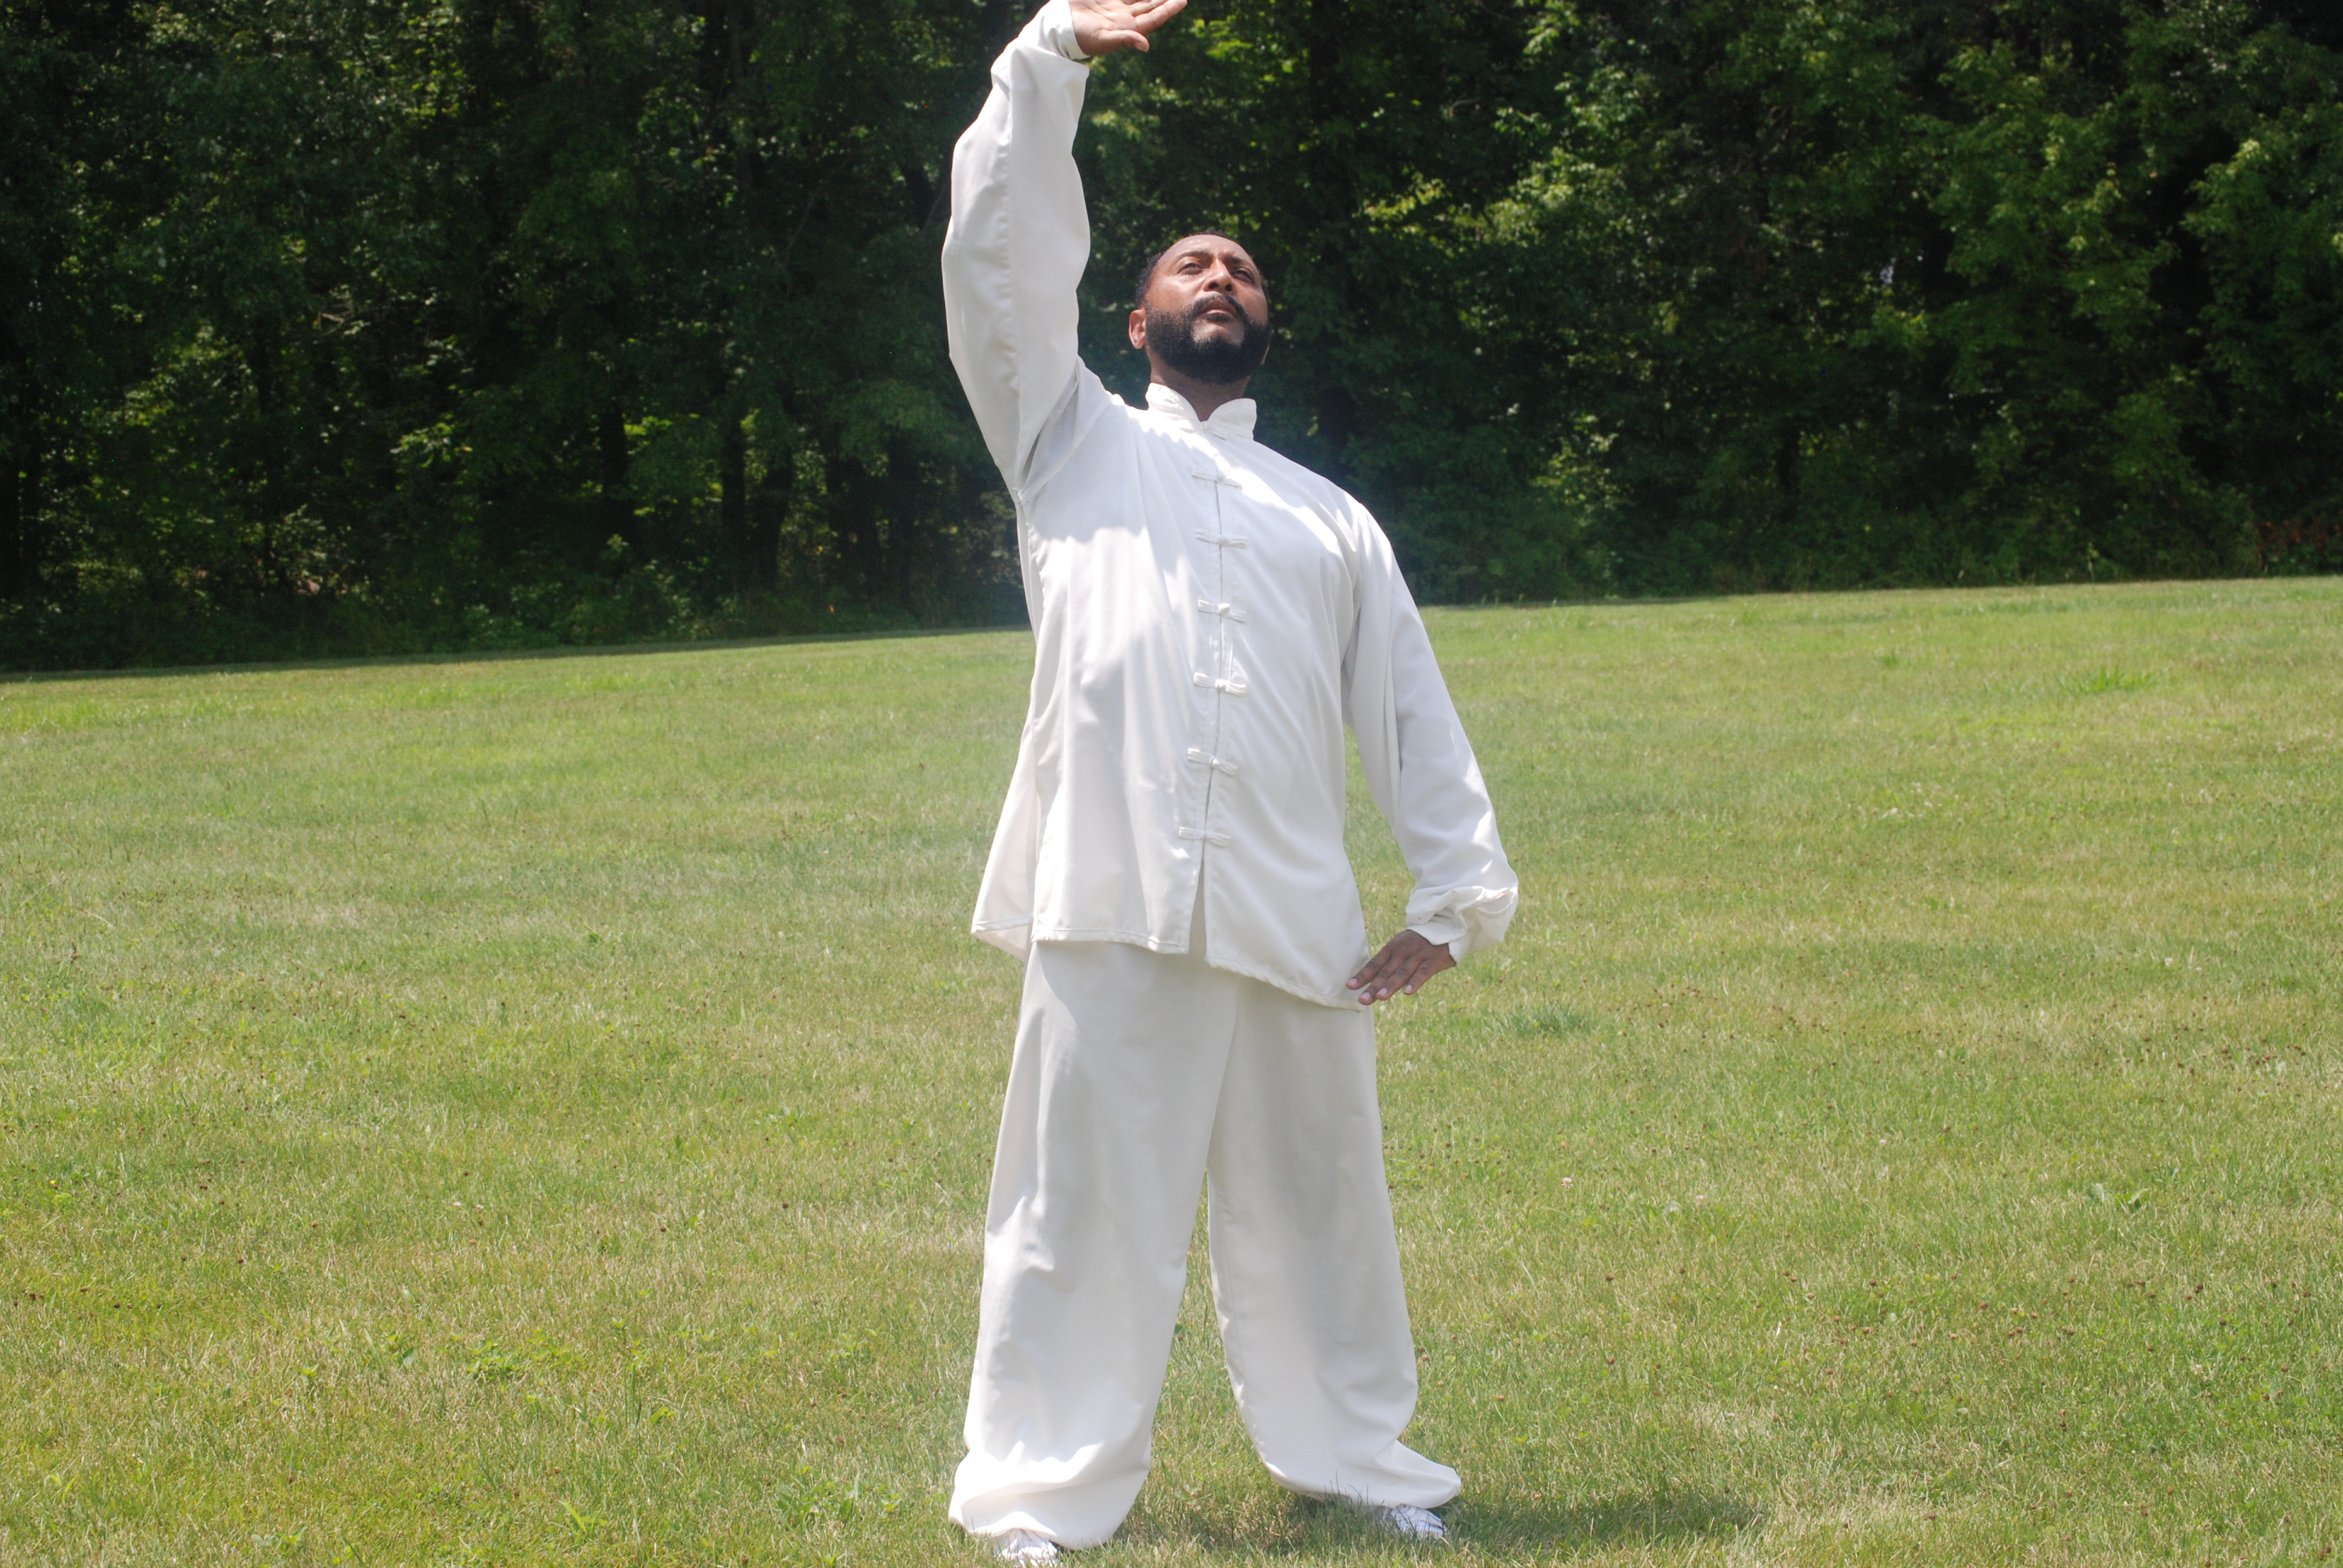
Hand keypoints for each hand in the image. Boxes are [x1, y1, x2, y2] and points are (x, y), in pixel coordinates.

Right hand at [1069, 0, 1186, 55]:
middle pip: (1149, 5)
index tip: (1182, 1)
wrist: (1057, 26)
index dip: (1168, 10)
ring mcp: (1114, 7)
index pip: (1153, 18)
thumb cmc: (1079, 37)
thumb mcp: (1103, 40)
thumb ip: (1124, 40)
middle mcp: (1123, 17)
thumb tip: (1146, 46)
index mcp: (1127, 28)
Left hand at [1345, 929, 1455, 1005]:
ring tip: (1380, 997)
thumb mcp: (1401, 948)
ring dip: (1391, 985)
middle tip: (1362, 1000)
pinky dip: (1416, 982)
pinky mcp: (1433, 960)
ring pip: (1403, 972)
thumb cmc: (1418, 943)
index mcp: (1392, 948)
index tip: (1350, 986)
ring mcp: (1418, 955)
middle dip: (1373, 986)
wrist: (1445, 926)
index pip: (1375, 963)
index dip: (1363, 975)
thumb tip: (1371, 982)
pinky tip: (1408, 993)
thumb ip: (1389, 964)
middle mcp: (1403, 951)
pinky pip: (1424, 972)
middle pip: (1386, 971)